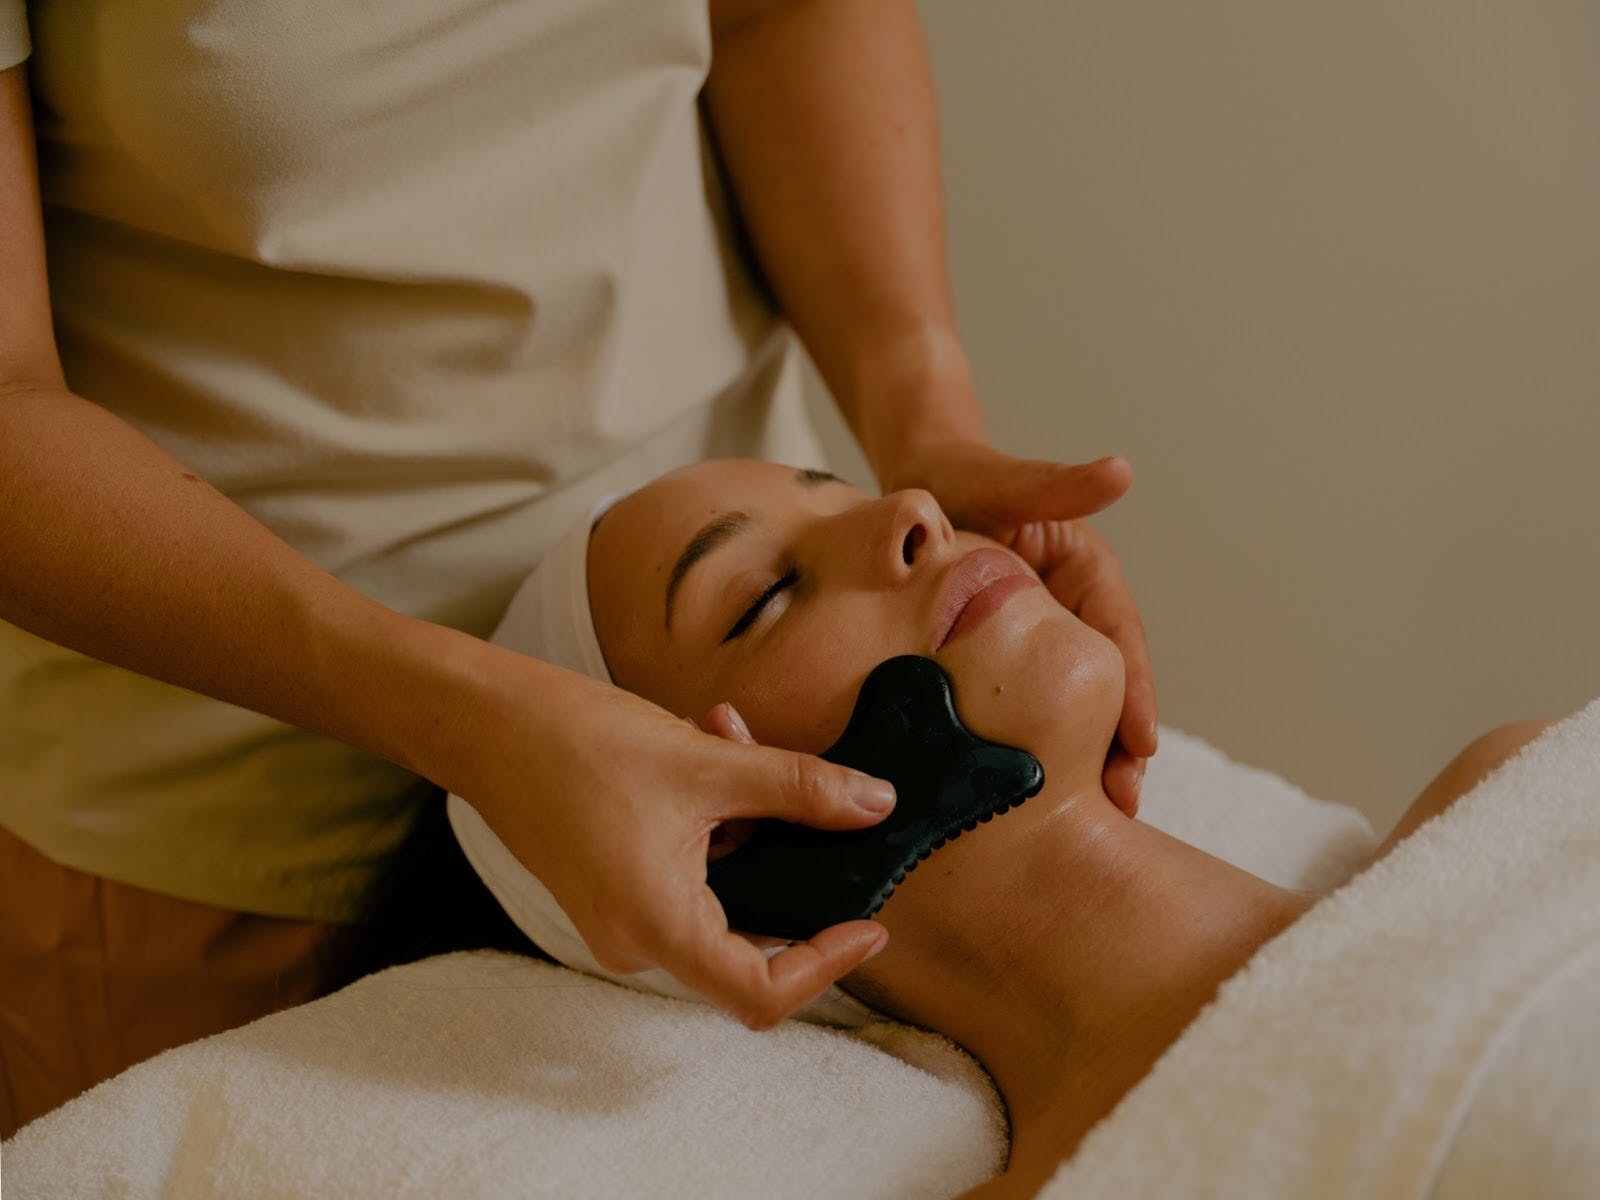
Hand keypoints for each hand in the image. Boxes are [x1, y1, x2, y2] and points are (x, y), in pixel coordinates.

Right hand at [444, 647, 892, 1028]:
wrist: (483, 722)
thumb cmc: (574, 744)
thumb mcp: (705, 762)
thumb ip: (799, 788)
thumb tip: (877, 804)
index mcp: (657, 928)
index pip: (761, 994)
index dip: (827, 965)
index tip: (869, 923)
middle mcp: (637, 940)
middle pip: (749, 933)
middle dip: (786, 854)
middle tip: (808, 790)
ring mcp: (622, 917)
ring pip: (722, 887)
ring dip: (747, 818)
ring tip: (733, 734)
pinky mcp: (614, 886)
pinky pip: (689, 869)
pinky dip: (712, 816)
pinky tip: (708, 739)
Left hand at [882, 442, 1156, 815]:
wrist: (913, 487)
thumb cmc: (957, 476)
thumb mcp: (1002, 483)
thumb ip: (1053, 485)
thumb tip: (1119, 470)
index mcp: (1088, 570)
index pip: (1120, 637)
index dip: (1135, 692)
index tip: (1143, 743)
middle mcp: (1075, 607)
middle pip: (1106, 684)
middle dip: (1119, 745)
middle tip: (1123, 804)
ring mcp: (1043, 636)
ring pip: (1074, 703)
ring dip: (1085, 758)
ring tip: (1093, 817)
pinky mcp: (1006, 656)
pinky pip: (1029, 705)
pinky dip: (1039, 746)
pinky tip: (1033, 795)